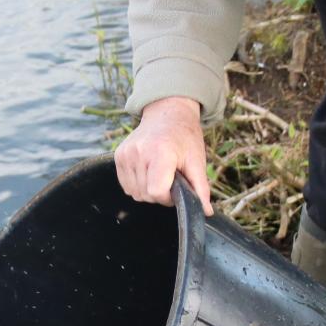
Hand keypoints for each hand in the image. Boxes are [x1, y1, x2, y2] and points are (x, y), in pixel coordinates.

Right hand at [113, 96, 213, 215]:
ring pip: (135, 193)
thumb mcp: (197, 160)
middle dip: (159, 194)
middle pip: (146, 195)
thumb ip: (200, 188)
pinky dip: (138, 185)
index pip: (156, 192)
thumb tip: (206, 212)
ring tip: (159, 173)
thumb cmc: (184, 137)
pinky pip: (126, 185)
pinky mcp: (118, 155)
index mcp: (160, 152)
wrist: (168, 114)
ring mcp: (126, 154)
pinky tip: (148, 172)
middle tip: (170, 178)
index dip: (168, 197)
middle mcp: (139, 152)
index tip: (176, 187)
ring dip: (148, 190)